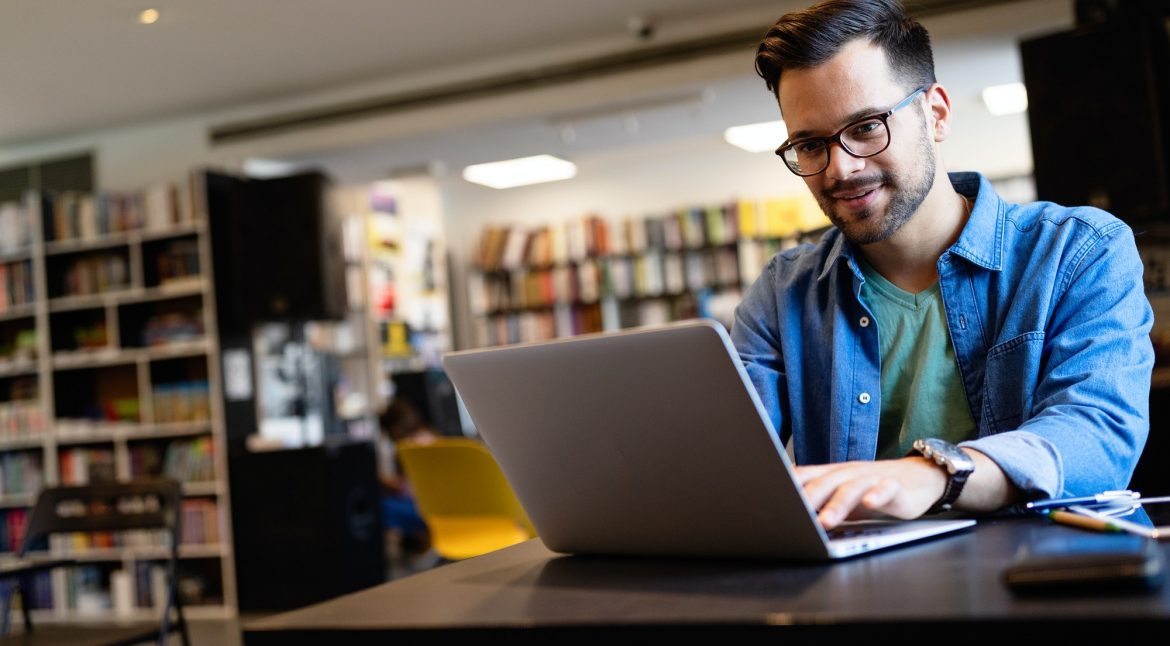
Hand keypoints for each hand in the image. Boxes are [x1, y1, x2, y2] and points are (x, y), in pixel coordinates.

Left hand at [793, 458, 947, 529]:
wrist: (915, 476)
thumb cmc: (870, 489)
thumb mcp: (840, 495)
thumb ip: (817, 501)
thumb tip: (784, 514)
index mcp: (831, 474)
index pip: (804, 476)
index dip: (787, 486)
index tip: (770, 499)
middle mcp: (848, 473)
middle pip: (824, 482)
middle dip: (808, 499)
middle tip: (794, 515)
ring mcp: (871, 478)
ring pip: (851, 488)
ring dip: (837, 504)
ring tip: (826, 521)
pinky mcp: (894, 486)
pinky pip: (885, 488)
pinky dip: (877, 495)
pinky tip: (870, 503)